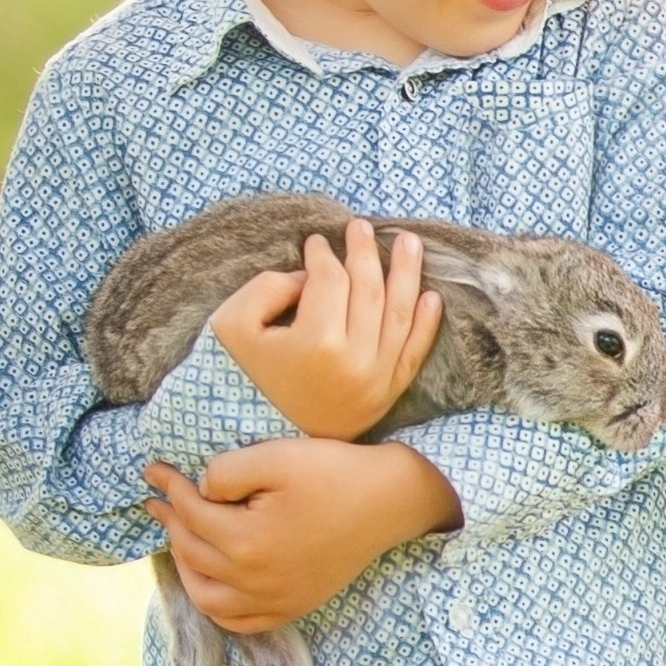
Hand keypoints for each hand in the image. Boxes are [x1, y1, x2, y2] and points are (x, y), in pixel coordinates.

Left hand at [141, 439, 462, 633]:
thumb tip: (199, 488)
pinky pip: (238, 620)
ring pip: (206, 595)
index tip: (153, 468)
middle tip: (160, 498)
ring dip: (184, 565)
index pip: (191, 512)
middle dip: (171, 520)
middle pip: (192, 552)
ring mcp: (273, 599)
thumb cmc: (337, 473)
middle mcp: (253, 580)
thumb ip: (228, 471)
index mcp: (245, 541)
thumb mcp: (279, 456)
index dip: (169, 486)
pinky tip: (211, 580)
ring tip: (179, 537)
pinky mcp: (292, 606)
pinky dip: (215, 604)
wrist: (391, 501)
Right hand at [210, 220, 443, 440]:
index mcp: (316, 343)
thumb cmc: (240, 376)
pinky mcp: (386, 395)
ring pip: (400, 315)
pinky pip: (414, 353)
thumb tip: (312, 276)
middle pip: (369, 290)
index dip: (323, 254)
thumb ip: (269, 287)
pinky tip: (431, 295)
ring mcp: (376, 380)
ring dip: (408, 273)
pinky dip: (426, 323)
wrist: (256, 439)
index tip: (316, 241)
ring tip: (409, 242)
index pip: (331, 281)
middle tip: (361, 227)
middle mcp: (354, 361)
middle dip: (366, 252)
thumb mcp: (234, 325)